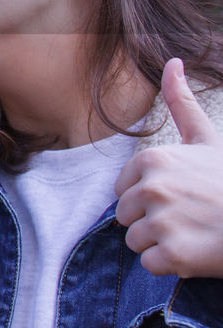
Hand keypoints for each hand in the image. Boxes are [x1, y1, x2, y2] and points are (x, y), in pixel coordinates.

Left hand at [115, 57, 222, 277]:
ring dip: (161, 244)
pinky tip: (197, 252)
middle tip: (190, 217)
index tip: (181, 196)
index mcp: (151, 160)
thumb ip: (180, 102)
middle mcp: (151, 188)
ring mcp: (162, 222)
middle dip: (153, 222)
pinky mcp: (173, 255)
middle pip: (125, 218)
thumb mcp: (205, 138)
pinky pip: (150, 265)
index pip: (123, 192)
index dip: (149, 200)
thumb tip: (172, 61)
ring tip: (194, 233)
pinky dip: (172, 265)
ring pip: (135, 243)